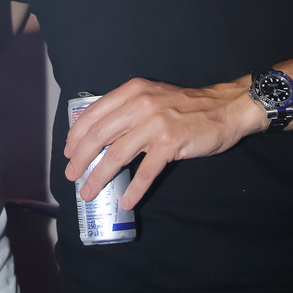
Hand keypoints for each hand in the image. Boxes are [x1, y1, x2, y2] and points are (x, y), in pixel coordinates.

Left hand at [64, 76, 265, 208]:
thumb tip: (100, 133)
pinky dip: (133, 189)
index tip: (68, 151)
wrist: (224, 107)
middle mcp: (139, 105)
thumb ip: (128, 108)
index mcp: (131, 91)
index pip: (94, 113)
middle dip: (80, 158)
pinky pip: (145, 171)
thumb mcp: (151, 95)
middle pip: (99, 135)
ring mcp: (155, 124)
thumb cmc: (185, 104)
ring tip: (89, 192)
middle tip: (72, 175)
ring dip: (99, 177)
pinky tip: (125, 201)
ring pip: (117, 154)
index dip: (76, 135)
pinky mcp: (170, 144)